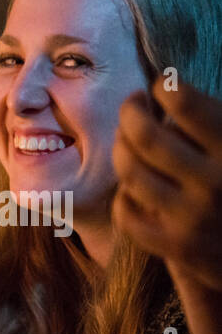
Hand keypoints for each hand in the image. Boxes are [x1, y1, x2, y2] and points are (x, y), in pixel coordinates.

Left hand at [113, 82, 221, 333]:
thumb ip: (217, 131)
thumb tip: (177, 94)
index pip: (189, 106)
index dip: (167, 90)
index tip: (161, 86)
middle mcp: (213, 182)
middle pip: (147, 136)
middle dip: (131, 113)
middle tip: (131, 106)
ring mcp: (189, 217)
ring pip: (130, 172)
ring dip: (121, 150)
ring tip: (127, 142)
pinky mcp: (174, 247)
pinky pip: (128, 212)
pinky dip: (124, 195)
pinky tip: (133, 187)